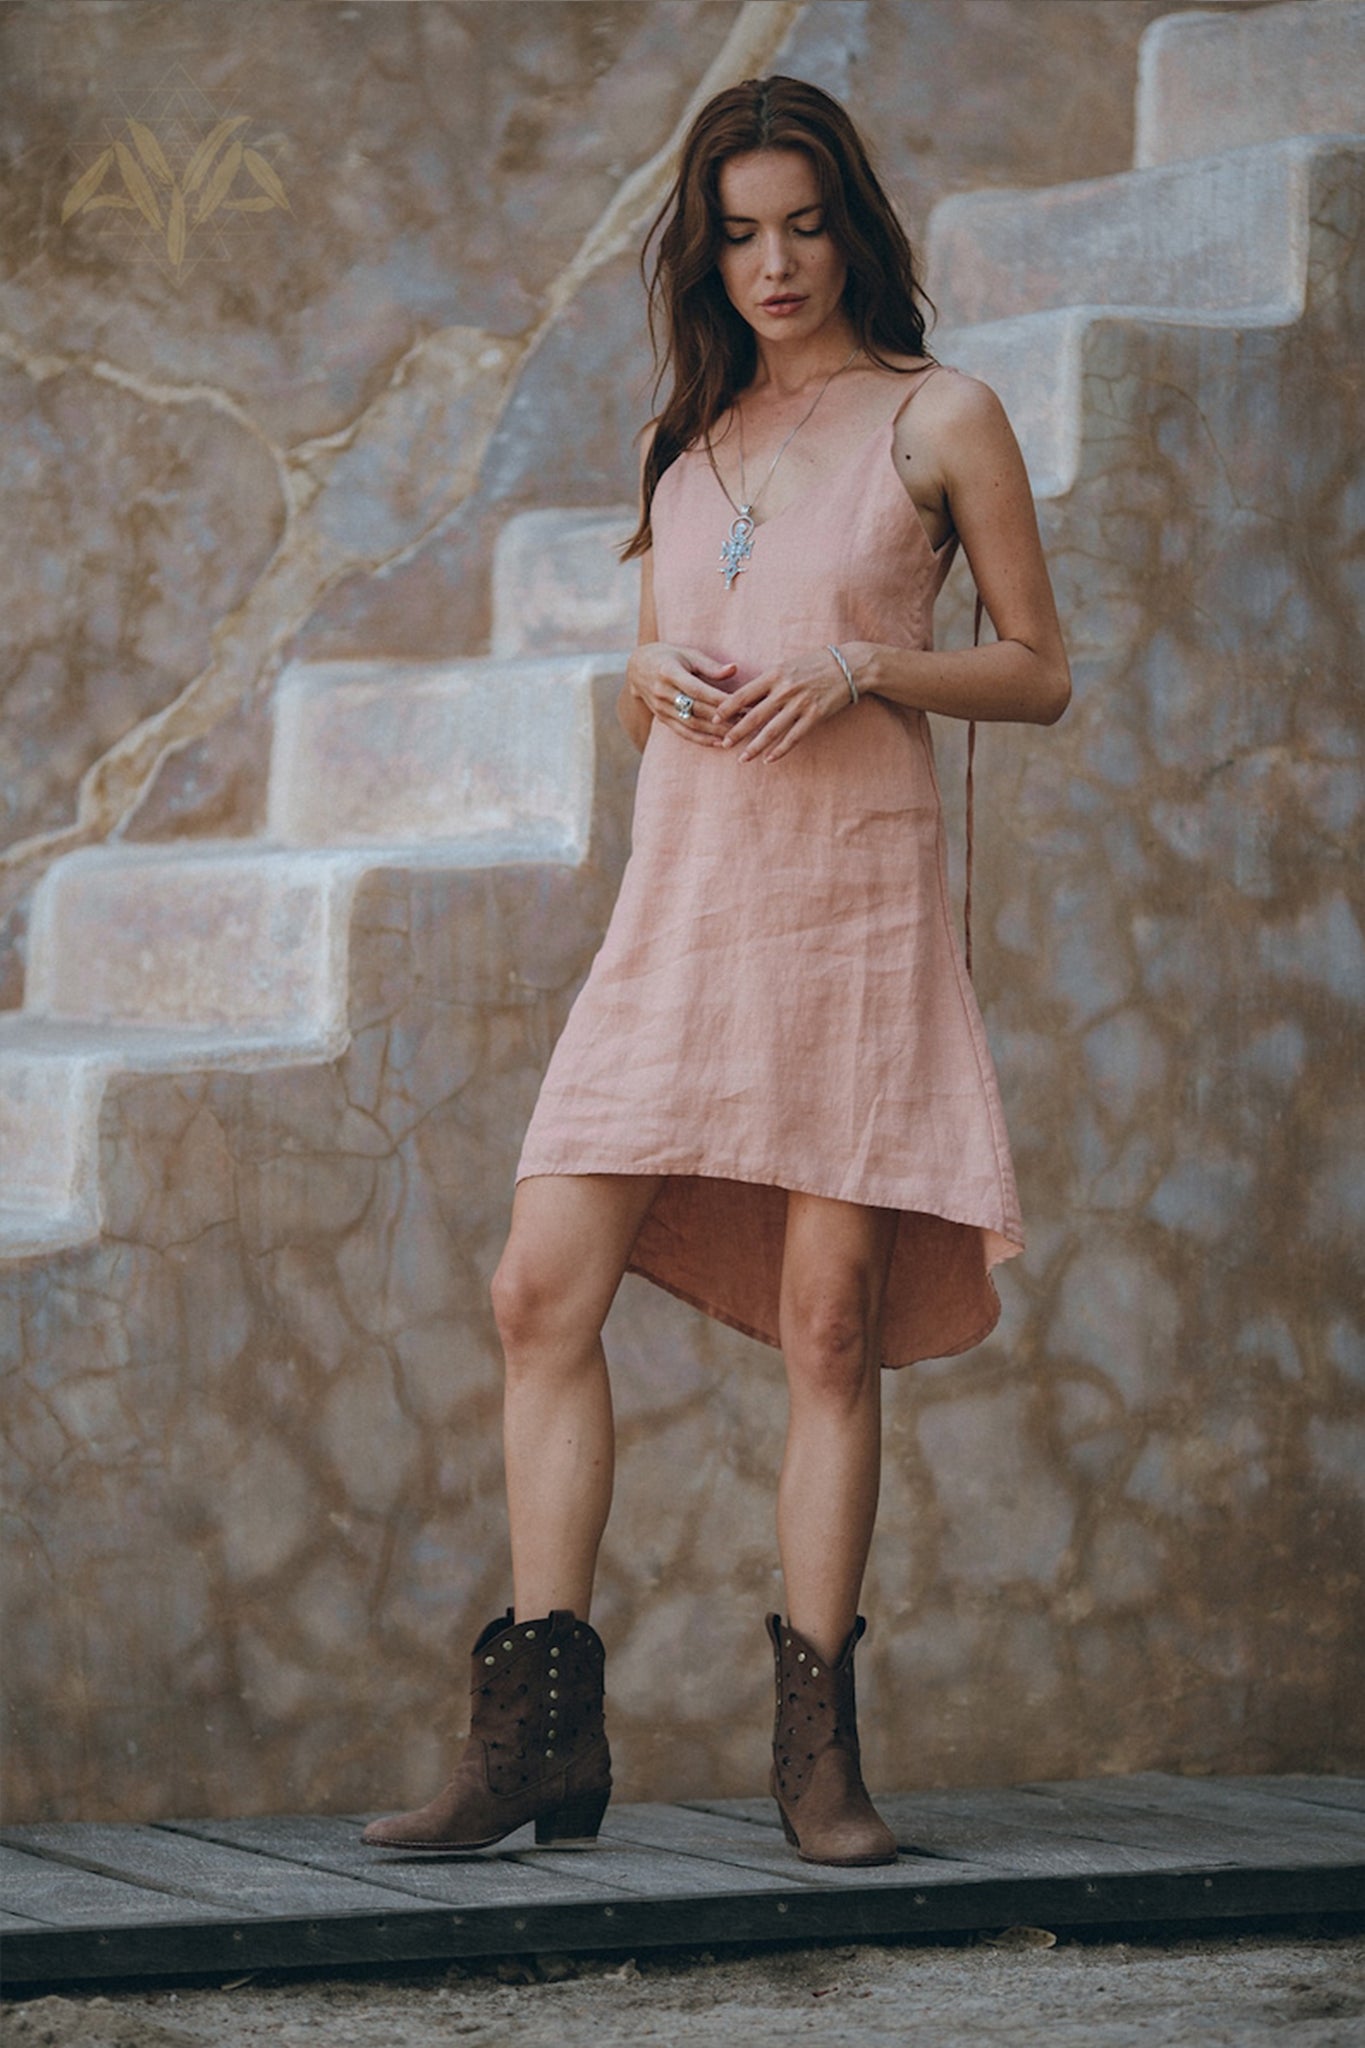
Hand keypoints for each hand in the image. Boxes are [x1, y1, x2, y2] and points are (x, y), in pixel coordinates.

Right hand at [627, 643, 737, 744]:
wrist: (638, 667)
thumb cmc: (669, 656)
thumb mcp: (688, 654)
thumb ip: (710, 665)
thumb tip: (734, 669)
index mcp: (669, 672)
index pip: (698, 689)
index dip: (719, 699)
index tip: (742, 704)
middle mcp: (662, 692)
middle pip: (696, 709)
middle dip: (722, 717)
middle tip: (747, 721)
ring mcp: (660, 708)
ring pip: (691, 724)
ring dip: (715, 731)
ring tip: (737, 734)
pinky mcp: (662, 718)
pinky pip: (683, 733)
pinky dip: (702, 739)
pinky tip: (719, 743)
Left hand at [718, 648, 854, 762]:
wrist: (850, 666)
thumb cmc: (815, 664)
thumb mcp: (787, 665)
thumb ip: (768, 681)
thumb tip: (745, 698)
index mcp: (775, 674)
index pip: (744, 694)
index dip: (727, 708)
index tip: (714, 718)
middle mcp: (785, 689)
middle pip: (754, 715)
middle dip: (736, 732)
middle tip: (723, 744)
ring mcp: (801, 704)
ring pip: (772, 730)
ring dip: (755, 746)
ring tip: (742, 758)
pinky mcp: (815, 716)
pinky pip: (794, 737)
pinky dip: (780, 750)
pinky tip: (769, 760)